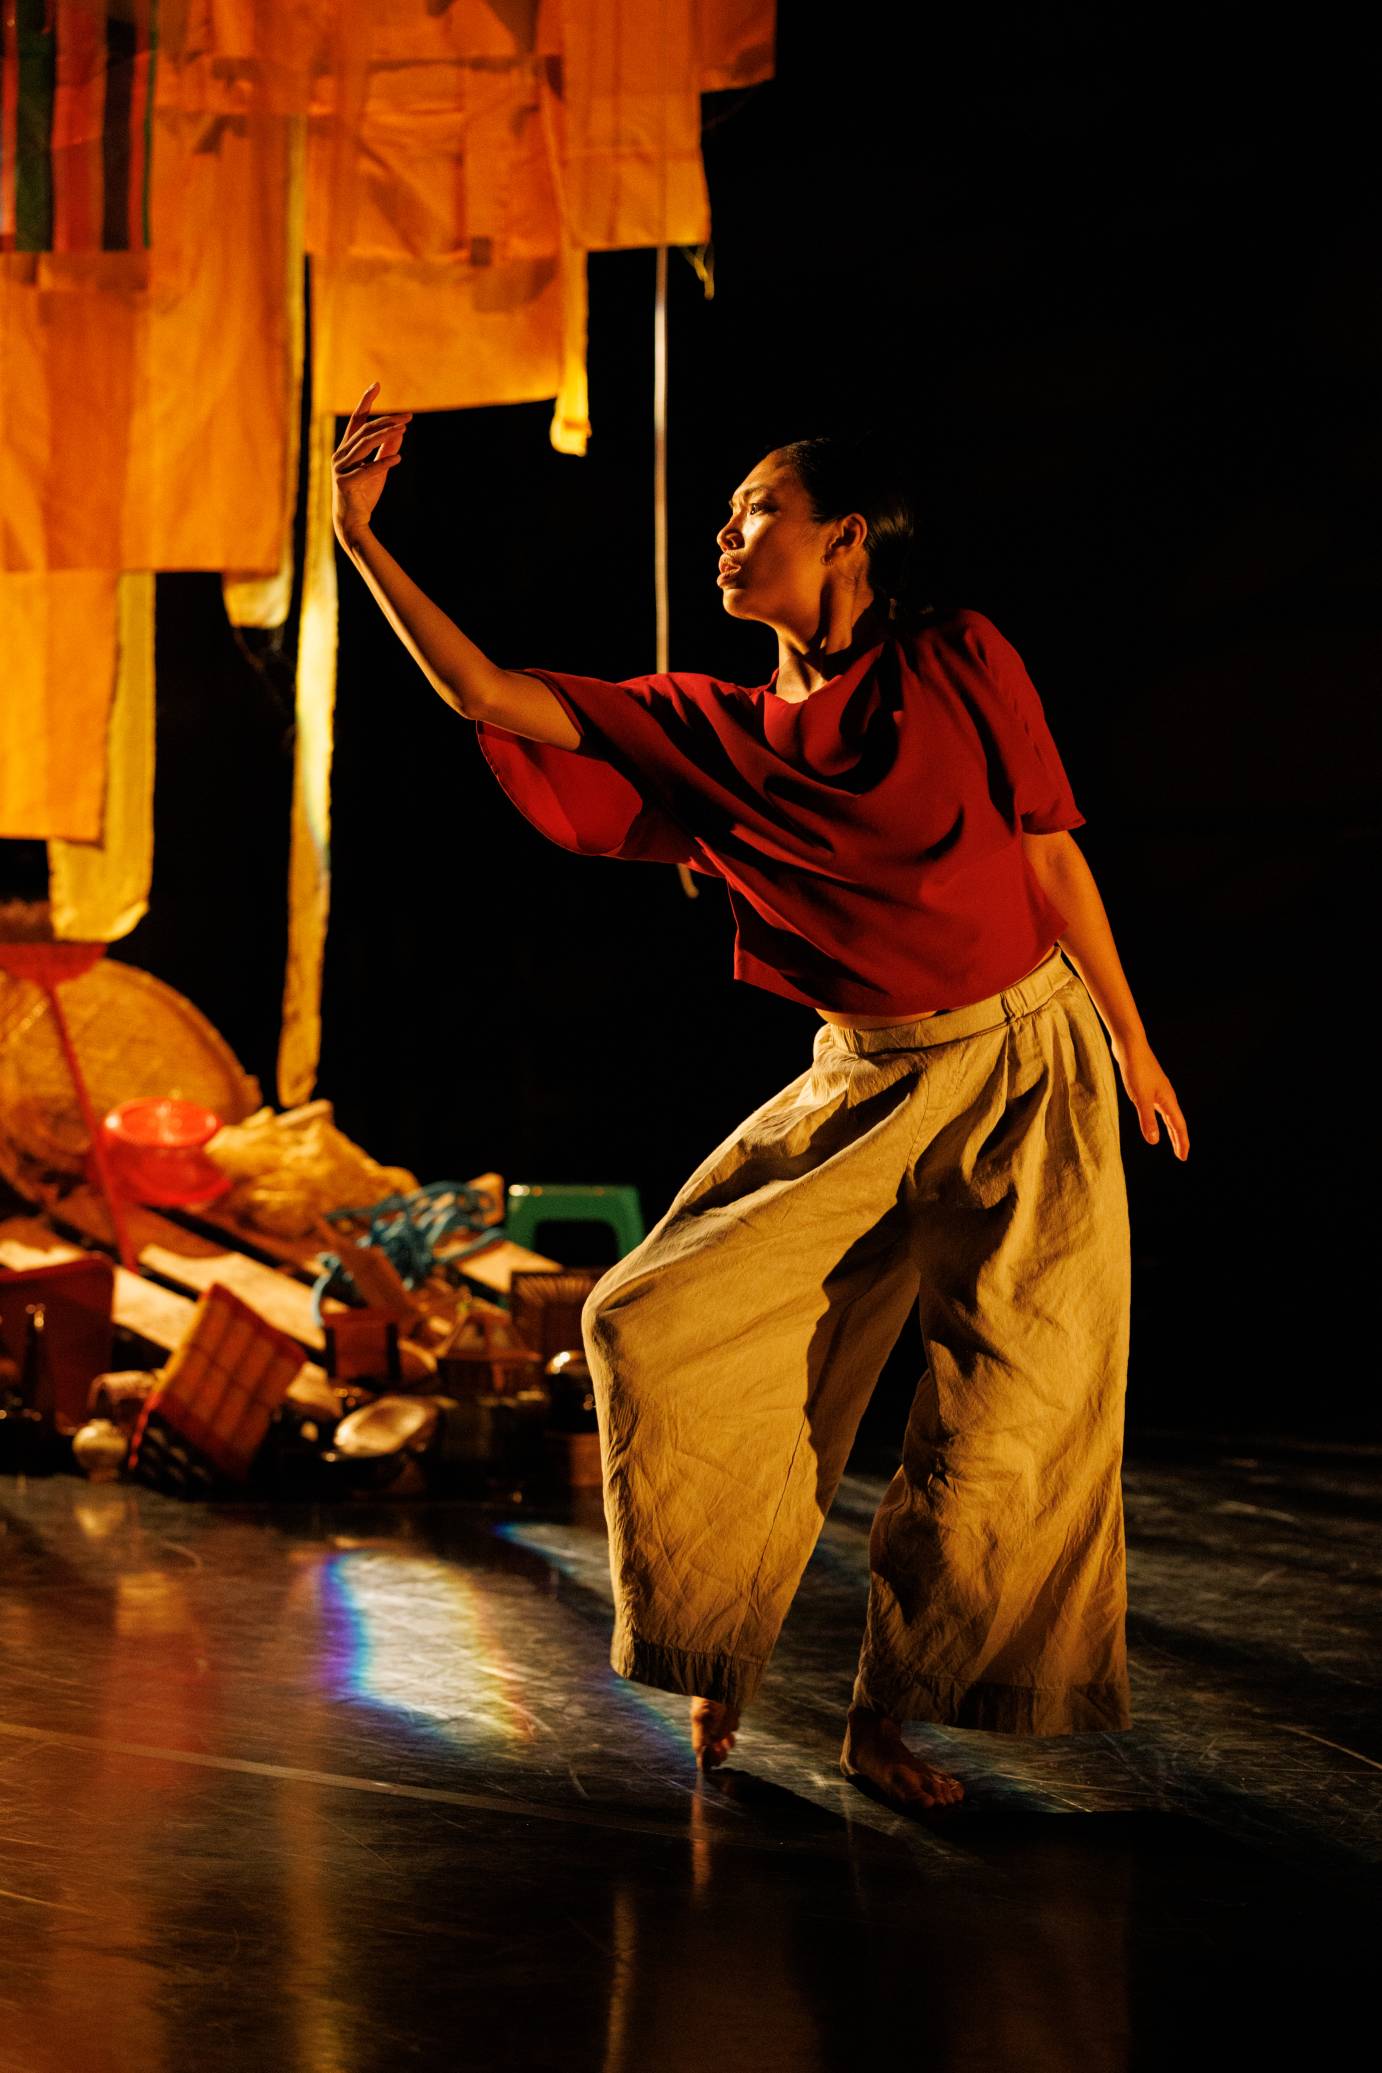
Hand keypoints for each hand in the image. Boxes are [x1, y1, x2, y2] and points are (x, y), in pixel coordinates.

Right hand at [332, 382, 411, 544]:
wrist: (353, 522)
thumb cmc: (364, 494)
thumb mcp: (379, 469)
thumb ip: (386, 450)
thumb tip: (400, 432)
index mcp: (347, 449)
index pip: (356, 420)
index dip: (365, 401)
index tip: (376, 384)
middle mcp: (341, 454)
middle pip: (365, 431)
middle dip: (387, 421)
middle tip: (408, 417)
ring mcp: (340, 468)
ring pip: (364, 445)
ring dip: (386, 435)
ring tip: (404, 429)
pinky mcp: (345, 483)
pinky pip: (367, 469)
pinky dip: (383, 463)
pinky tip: (398, 459)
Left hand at [1112, 1035, 1188, 1159]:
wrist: (1130, 1045)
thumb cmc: (1136, 1069)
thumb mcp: (1140, 1097)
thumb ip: (1147, 1119)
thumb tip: (1154, 1142)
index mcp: (1168, 1099)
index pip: (1178, 1126)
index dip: (1181, 1142)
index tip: (1183, 1157)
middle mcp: (1166, 1095)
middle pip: (1176, 1121)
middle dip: (1179, 1139)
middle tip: (1181, 1154)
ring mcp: (1158, 1090)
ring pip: (1168, 1114)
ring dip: (1171, 1129)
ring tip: (1172, 1141)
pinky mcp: (1148, 1085)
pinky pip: (1158, 1107)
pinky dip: (1159, 1118)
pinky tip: (1154, 1118)